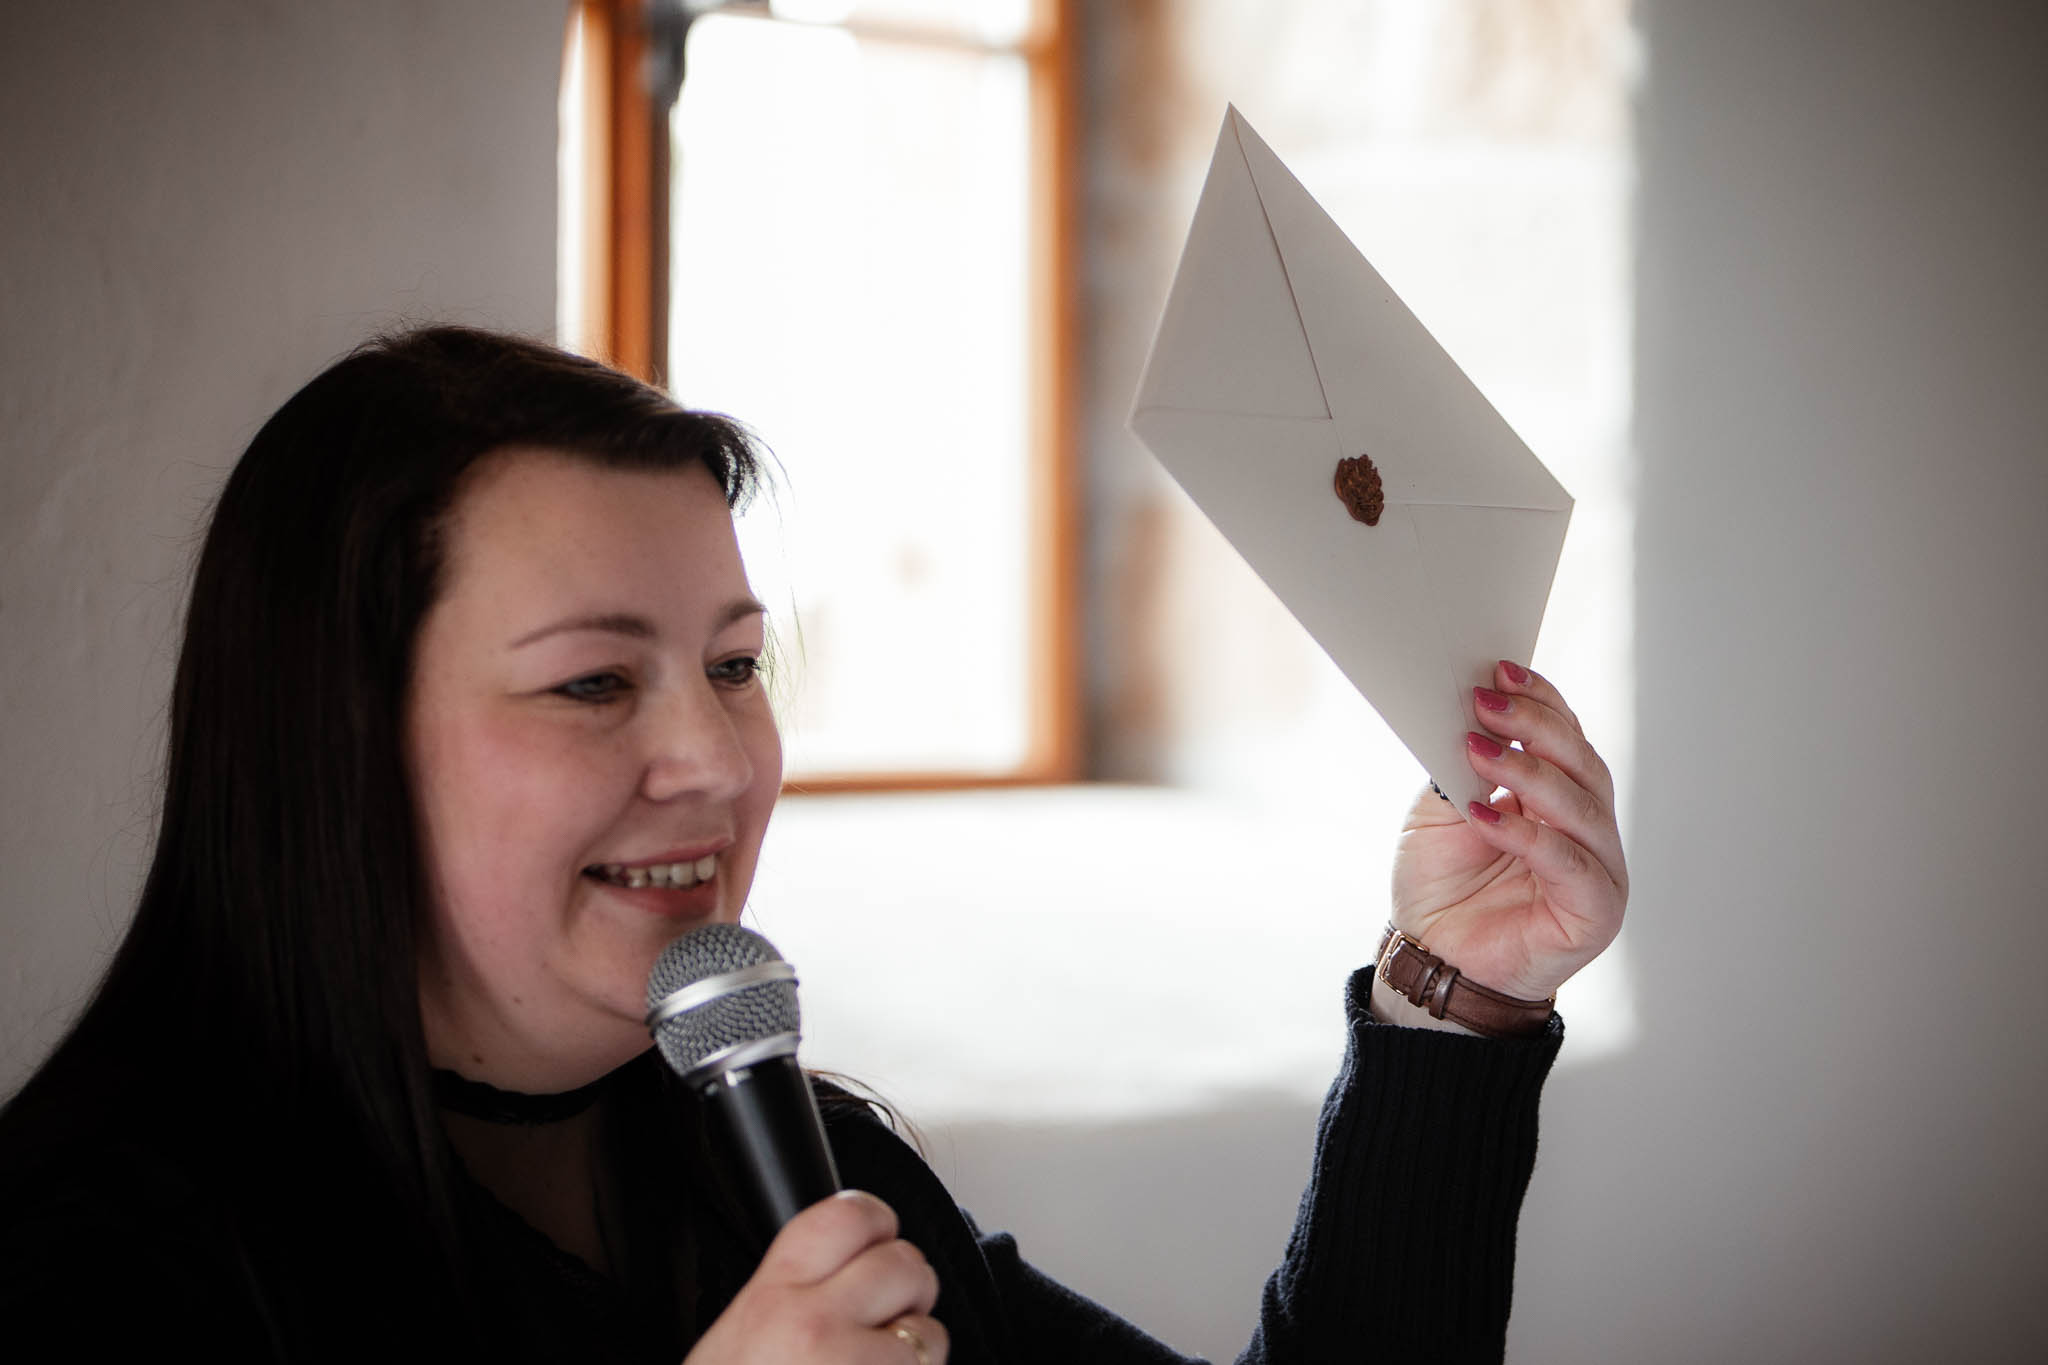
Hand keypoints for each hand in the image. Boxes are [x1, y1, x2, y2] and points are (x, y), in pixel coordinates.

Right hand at [683, 1190, 948, 1364]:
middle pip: (905, 1264)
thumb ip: (792, 1291)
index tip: (875, 1240)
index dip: (875, 1224)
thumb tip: (853, 1257)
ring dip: (914, 1353)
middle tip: (878, 1320)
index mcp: (771, 1294)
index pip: (849, 1214)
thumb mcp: (737, 1337)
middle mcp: (815, 1325)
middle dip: (904, 1292)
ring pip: (930, 1332)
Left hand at [1388, 662, 1626, 1002]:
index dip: (1540, 702)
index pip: (1566, 737)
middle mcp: (1586, 830)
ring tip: (1480, 750)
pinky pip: (1571, 864)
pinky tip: (1486, 814)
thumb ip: (1460, 768)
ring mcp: (1597, 871)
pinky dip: (1529, 834)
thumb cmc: (1441, 887)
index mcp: (1558, 799)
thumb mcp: (1440, 811)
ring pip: (1583, 807)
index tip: (1500, 670)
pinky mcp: (1595, 912)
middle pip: (1582, 764)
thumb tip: (1468, 714)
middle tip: (1487, 702)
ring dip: (1530, 772)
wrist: (1432, 960)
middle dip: (1535, 726)